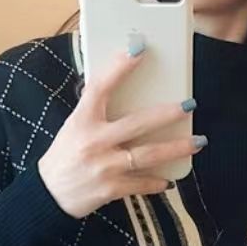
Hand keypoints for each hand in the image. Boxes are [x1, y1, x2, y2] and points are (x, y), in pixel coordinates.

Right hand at [38, 41, 205, 218]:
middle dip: (167, 114)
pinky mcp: (111, 189)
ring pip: (148, 155)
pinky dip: (157, 182)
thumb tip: (122, 93)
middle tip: (189, 105)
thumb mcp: (73, 128)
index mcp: (82, 121)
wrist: (49, 197)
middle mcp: (95, 142)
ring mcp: (105, 167)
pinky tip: (169, 179)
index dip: (120, 67)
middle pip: (137, 123)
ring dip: (175, 148)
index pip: (101, 87)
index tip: (139, 49)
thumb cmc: (64, 158)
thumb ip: (95, 113)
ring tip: (197, 142)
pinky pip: (141, 183)